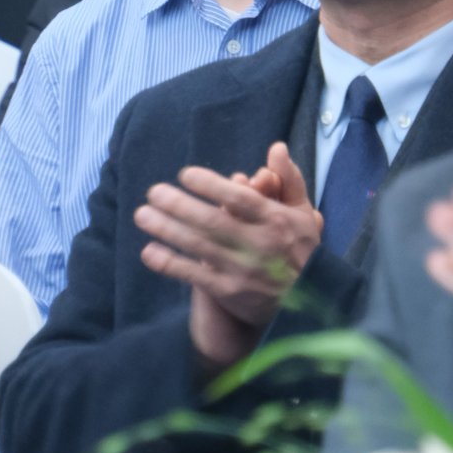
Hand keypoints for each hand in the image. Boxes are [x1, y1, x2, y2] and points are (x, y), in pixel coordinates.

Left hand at [136, 143, 321, 368]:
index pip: (239, 199)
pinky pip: (195, 276)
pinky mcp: (230, 293)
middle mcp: (258, 244)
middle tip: (153, 192)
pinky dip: (170, 264)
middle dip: (179, 205)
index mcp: (275, 220)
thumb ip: (289, 179)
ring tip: (142, 215)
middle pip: (212, 221)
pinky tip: (149, 252)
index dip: (211, 185)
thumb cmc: (302, 251)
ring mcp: (242, 270)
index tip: (185, 175)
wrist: (310, 305)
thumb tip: (275, 147)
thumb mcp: (303, 213)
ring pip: (199, 246)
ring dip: (167, 229)